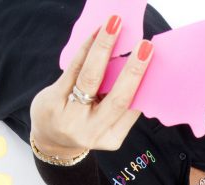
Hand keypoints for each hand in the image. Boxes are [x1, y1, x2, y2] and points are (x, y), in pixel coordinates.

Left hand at [29, 15, 153, 159]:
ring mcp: (70, 118)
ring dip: (104, 48)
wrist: (51, 138)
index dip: (143, 85)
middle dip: (132, 71)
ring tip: (114, 26)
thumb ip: (119, 104)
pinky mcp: (53, 102)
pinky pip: (73, 70)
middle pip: (117, 99)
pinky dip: (86, 49)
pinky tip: (95, 35)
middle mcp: (92, 131)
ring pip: (91, 78)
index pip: (132, 109)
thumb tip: (138, 70)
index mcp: (111, 137)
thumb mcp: (105, 124)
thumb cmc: (85, 125)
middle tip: (145, 47)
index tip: (152, 59)